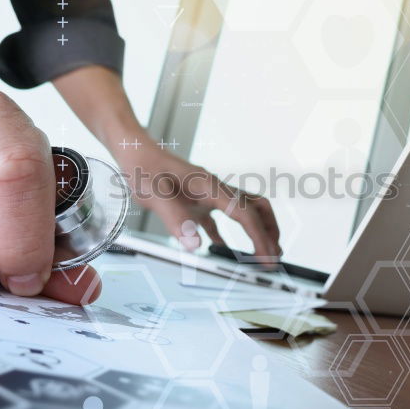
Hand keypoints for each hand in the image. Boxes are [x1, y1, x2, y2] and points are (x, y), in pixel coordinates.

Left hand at [114, 141, 281, 264]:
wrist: (134, 151)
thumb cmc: (144, 168)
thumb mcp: (155, 195)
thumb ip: (176, 219)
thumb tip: (195, 244)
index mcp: (210, 186)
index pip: (245, 214)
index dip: (259, 237)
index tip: (267, 257)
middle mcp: (214, 188)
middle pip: (256, 208)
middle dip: (269, 231)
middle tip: (275, 256)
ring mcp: (207, 194)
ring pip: (244, 211)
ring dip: (256, 230)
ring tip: (262, 252)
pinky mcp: (197, 200)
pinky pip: (221, 217)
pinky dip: (228, 234)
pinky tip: (223, 248)